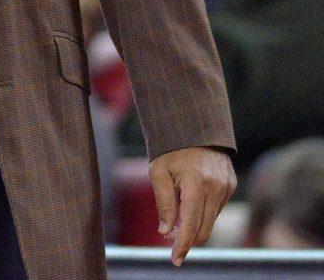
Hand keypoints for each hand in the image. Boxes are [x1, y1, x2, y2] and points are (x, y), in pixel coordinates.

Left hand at [149, 146, 235, 266]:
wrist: (194, 128)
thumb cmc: (170, 150)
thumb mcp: (158, 173)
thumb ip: (163, 204)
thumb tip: (166, 232)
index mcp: (196, 184)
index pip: (190, 225)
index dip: (182, 245)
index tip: (176, 260)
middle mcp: (216, 188)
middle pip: (204, 228)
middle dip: (188, 238)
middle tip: (171, 239)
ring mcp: (226, 187)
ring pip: (211, 220)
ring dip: (194, 224)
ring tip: (176, 213)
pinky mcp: (231, 185)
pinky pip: (216, 208)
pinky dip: (203, 212)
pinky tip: (191, 202)